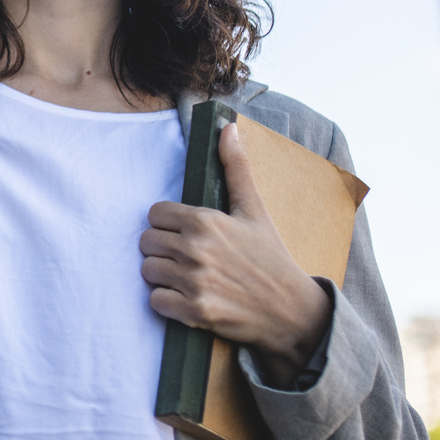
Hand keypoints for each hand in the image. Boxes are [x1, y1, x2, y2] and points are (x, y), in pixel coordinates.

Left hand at [139, 122, 332, 388]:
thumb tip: (228, 127)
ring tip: (187, 276)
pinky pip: (155, 301)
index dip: (168, 223)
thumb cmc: (271, 257)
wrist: (292, 311)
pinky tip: (188, 297)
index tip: (185, 232)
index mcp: (205, 221)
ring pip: (147, 270)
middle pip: (146, 242)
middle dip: (163, 248)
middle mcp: (195, 250)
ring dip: (163, 275)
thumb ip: (236, 168)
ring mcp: (193, 282)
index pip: (155, 214)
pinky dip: (167, 302)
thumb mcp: (255, 210)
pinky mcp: (194, 312)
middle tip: (187, 255)